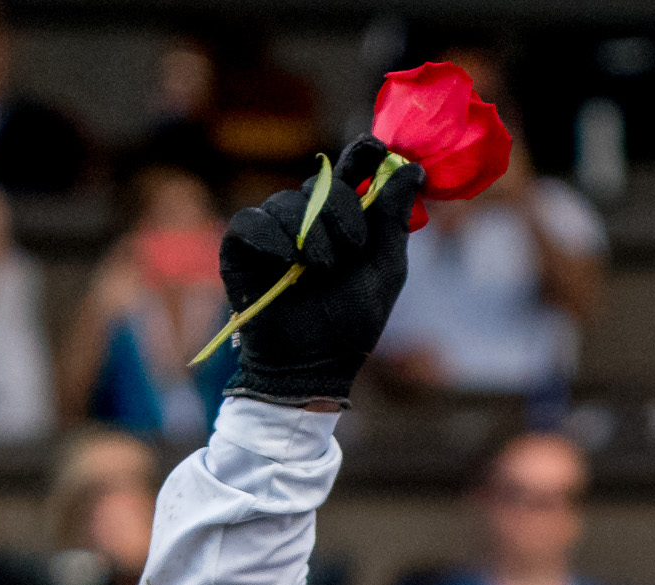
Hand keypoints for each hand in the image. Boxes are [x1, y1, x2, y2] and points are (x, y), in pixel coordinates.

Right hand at [219, 135, 424, 406]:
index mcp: (342, 218)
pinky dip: (271, 238)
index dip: (362, 152)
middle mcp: (307, 217)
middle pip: (322, 182)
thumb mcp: (384, 269)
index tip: (377, 149)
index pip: (350, 168)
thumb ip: (394, 219)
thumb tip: (414, 169)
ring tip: (319, 272)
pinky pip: (250, 221)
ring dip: (311, 236)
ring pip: (287, 202)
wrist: (313, 365)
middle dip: (341, 212)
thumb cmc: (350, 323)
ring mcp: (272, 231)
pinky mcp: (240, 248)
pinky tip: (287, 260)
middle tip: (349, 252)